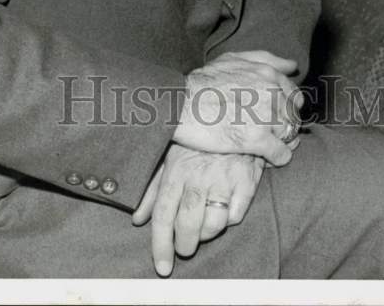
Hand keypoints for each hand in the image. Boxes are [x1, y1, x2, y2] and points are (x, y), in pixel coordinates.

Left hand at [132, 144, 263, 276]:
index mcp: (176, 169)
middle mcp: (198, 174)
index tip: (162, 267)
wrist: (237, 117)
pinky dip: (229, 218)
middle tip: (186, 247)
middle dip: (185, 245)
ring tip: (205, 224)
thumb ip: (153, 189)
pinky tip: (225, 205)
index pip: (162, 215)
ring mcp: (223, 178)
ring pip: (213, 225)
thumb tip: (137, 219)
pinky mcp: (246, 181)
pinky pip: (235, 216)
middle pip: (187, 225)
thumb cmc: (199, 142)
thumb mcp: (171, 157)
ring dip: (207, 233)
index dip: (161, 245)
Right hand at [172, 49, 301, 165]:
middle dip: (284, 125)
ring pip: (289, 135)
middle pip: (292, 116)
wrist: (179, 104)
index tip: (273, 115)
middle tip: (266, 131)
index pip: (294, 96)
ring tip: (263, 143)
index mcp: (267, 74)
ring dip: (280, 141)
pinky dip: (278, 158)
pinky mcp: (256, 139)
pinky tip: (266, 157)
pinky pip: (281, 154)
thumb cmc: (203, 82)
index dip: (285, 108)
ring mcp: (265, 116)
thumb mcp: (232, 59)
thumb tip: (292, 66)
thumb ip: (264, 59)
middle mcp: (271, 92)